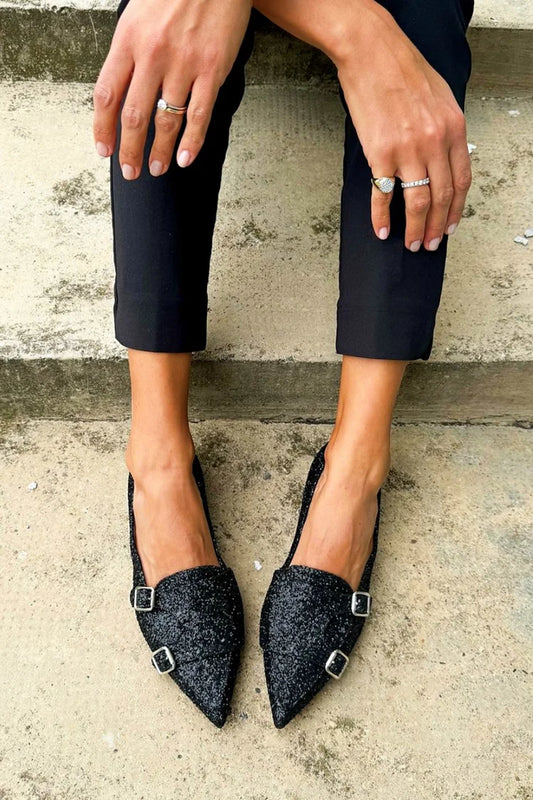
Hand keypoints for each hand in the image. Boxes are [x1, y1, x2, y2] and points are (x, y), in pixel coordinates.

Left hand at [93, 0, 251, 178]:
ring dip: (159, 151)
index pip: (107, 96)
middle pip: (134, 116)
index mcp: (128, 40)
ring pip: (166, 120)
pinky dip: (192, 142)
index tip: (104, 150)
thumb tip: (121, 92)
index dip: (103, 129)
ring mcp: (184, 64)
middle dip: (129, 150)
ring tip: (157, 168)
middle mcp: (153, 55)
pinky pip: (199, 115)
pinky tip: (185, 158)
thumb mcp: (138, 15)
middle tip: (130, 171)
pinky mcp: (212, 70)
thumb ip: (129, 53)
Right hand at [253, 0, 471, 251]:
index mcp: (454, 128)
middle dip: (437, 227)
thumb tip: (443, 159)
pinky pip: (384, 195)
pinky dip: (382, 217)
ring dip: (416, 230)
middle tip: (431, 245)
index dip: (457, 210)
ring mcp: (408, 150)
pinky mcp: (380, 154)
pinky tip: (382, 231)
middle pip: (442, 197)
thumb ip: (445, 130)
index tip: (451, 227)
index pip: (461, 181)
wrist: (371, 52)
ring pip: (418, 202)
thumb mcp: (440, 97)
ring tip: (412, 245)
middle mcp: (435, 142)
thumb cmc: (402, 69)